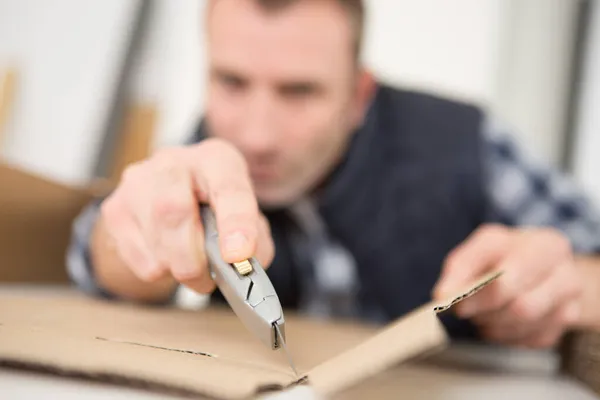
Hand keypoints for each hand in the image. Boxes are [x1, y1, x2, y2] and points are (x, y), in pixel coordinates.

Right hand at [99, 138, 274, 293]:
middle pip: (173, 210)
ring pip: (153, 236)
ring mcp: (138, 181)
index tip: (239, 256)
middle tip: (206, 281)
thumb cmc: (220, 211)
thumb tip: (240, 266)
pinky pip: (133, 253)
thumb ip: (254, 243)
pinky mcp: (115, 207)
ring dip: (176, 266)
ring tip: (191, 266)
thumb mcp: (249, 220)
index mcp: (217, 160)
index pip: (228, 188)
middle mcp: (173, 161)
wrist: (179, 197)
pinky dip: (156, 268)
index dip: (235, 224)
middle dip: (192, 258)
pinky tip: (167, 255)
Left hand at [433, 224, 582, 347]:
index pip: (509, 277)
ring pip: (525, 325)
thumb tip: (443, 295)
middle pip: (521, 306)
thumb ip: (459, 269)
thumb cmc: (505, 255)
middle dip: (486, 312)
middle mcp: (565, 271)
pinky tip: (499, 321)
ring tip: (482, 314)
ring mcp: (571, 299)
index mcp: (544, 245)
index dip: (478, 296)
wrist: (541, 265)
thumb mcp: (480, 250)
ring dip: (494, 325)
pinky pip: (531, 339)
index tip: (456, 305)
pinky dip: (507, 335)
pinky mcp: (568, 322)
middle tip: (465, 311)